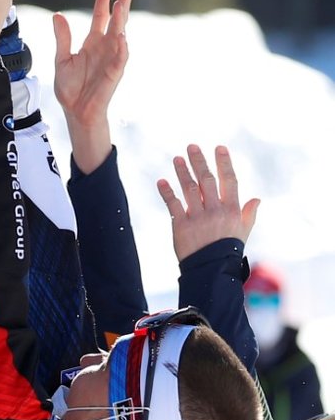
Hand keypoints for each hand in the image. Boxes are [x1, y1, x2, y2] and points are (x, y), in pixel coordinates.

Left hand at [53, 0, 131, 174]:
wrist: (75, 111)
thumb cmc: (70, 88)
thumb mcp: (61, 58)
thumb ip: (62, 37)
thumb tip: (58, 15)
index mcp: (92, 42)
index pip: (100, 14)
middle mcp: (104, 46)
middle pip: (115, 19)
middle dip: (121, 0)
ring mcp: (111, 58)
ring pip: (120, 33)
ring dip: (122, 19)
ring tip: (122, 2)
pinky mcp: (113, 73)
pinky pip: (120, 58)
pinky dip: (122, 48)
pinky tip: (122, 36)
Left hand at [156, 144, 259, 262]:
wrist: (212, 273)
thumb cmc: (228, 250)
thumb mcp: (243, 233)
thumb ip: (249, 214)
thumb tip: (257, 199)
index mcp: (232, 211)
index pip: (230, 181)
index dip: (224, 163)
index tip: (219, 147)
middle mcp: (215, 212)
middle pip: (207, 180)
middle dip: (199, 162)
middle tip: (191, 146)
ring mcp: (198, 218)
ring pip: (190, 189)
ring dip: (182, 172)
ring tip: (177, 159)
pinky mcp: (181, 226)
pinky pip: (173, 204)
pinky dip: (167, 192)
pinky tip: (162, 181)